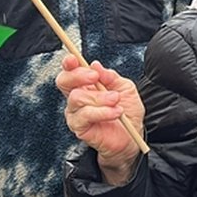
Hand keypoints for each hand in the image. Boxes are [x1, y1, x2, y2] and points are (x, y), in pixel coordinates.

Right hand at [55, 56, 143, 184]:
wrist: (132, 137)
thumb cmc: (127, 111)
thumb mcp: (124, 88)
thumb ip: (110, 76)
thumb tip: (96, 65)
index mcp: (86, 85)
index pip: (70, 71)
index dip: (69, 63)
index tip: (74, 59)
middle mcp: (77, 98)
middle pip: (63, 81)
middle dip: (78, 75)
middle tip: (95, 77)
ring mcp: (76, 113)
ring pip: (76, 98)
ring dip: (99, 97)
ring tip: (116, 101)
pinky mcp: (79, 128)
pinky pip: (84, 115)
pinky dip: (102, 112)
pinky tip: (116, 112)